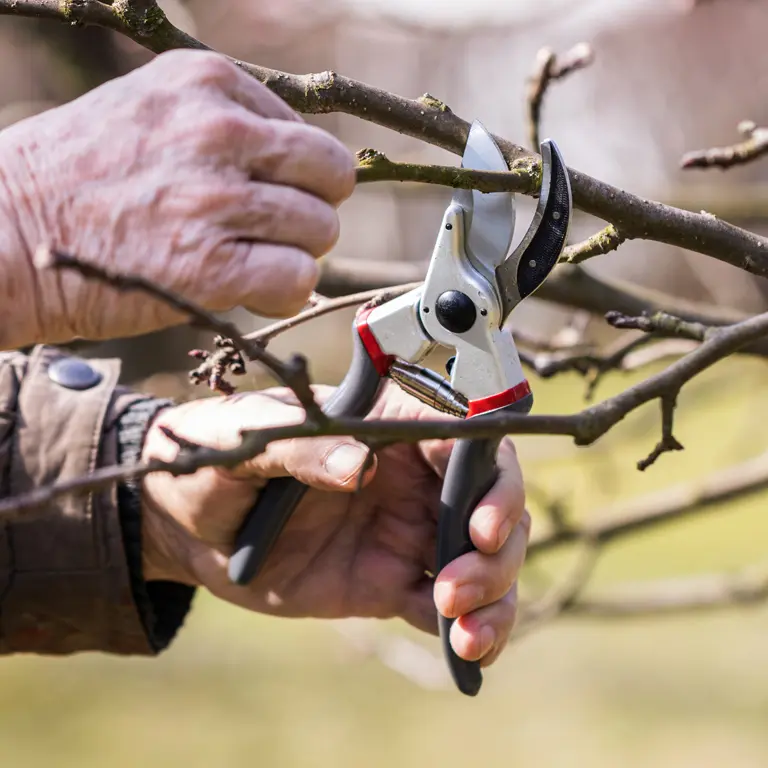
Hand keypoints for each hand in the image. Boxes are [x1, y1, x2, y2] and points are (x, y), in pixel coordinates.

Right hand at [0, 50, 354, 346]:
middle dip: (310, 210)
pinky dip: (285, 292)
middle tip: (270, 232)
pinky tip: (251, 293)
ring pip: (320, 230)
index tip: (256, 198)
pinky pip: (298, 277)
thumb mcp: (149, 111)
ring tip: (245, 260)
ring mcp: (214, 200)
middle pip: (330, 177)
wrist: (3, 232)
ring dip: (294, 254)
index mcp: (206, 83)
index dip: (292, 177)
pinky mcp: (209, 267)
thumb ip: (225, 124)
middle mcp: (217, 132)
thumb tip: (303, 163)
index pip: (308, 136)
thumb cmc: (76, 177)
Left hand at [140, 384, 528, 666]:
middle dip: (498, 549)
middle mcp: (411, 478)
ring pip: (483, 560)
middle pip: (492, 505)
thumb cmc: (220, 458)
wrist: (188, 521)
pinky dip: (470, 632)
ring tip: (464, 630)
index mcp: (388, 429)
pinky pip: (444, 607)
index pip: (467, 442)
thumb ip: (303, 448)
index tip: (480, 525)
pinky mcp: (389, 582)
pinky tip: (468, 656)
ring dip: (494, 594)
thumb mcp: (249, 440)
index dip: (493, 481)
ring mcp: (405, 531)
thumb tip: (357, 465)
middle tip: (457, 583)